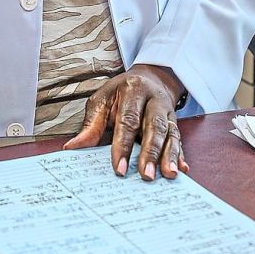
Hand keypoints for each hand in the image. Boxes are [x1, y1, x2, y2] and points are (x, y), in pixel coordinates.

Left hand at [63, 65, 189, 181]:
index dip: (123, 145)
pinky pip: (179, 139)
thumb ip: (91, 124)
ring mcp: (167, 111)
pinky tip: (182, 169)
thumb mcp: (102, 99)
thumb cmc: (121, 92)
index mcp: (132, 90)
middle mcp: (153, 100)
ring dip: (169, 156)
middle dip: (150, 153)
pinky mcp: (175, 122)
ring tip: (168, 174)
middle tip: (146, 175)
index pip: (128, 120)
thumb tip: (72, 147)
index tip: (119, 168)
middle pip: (154, 127)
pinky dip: (180, 155)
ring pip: (170, 134)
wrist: (149, 78)